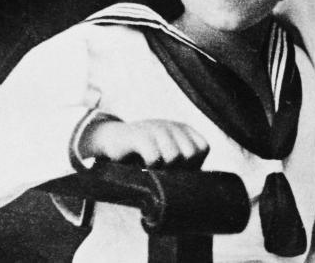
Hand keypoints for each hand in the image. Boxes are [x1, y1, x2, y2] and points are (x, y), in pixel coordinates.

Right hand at [80, 119, 208, 168]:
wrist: (112, 141)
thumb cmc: (143, 154)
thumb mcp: (167, 155)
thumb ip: (184, 164)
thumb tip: (200, 188)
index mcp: (183, 129)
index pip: (202, 148)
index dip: (193, 163)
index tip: (177, 169)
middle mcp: (173, 126)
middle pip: (190, 154)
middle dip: (178, 168)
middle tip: (162, 170)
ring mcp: (157, 128)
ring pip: (174, 156)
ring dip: (161, 168)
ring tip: (152, 168)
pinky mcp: (140, 135)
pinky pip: (154, 157)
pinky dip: (148, 167)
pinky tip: (142, 166)